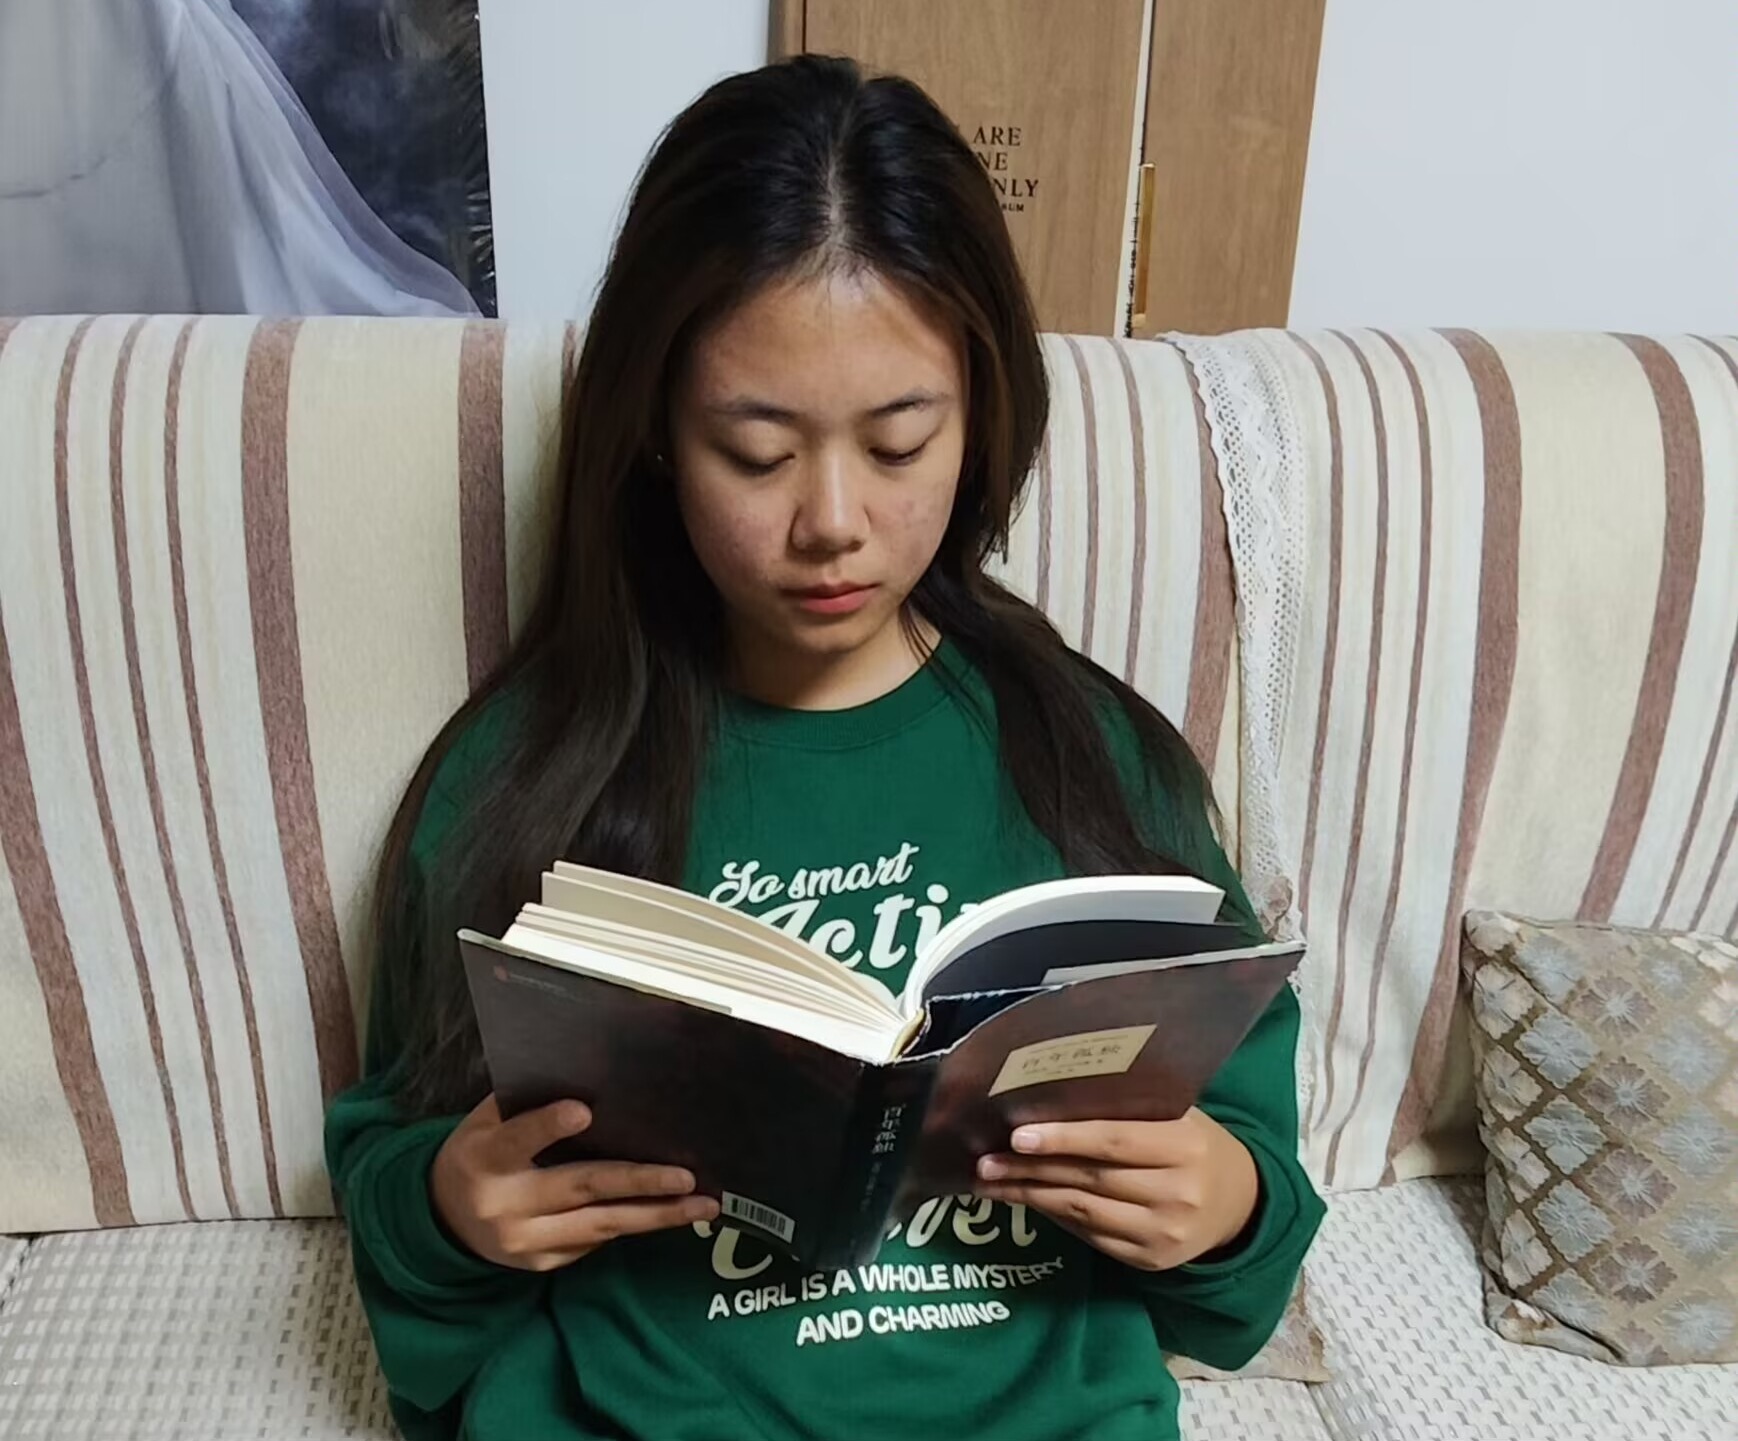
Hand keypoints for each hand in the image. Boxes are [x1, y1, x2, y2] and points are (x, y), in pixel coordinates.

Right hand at [430, 1094, 719, 1271]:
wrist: (442, 1217)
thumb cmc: (478, 1152)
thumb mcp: (486, 1122)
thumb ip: (526, 1104)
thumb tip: (588, 1075)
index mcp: (485, 1159)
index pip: (517, 1139)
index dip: (548, 1126)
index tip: (583, 1111)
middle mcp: (504, 1206)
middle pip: (580, 1188)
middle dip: (639, 1182)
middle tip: (685, 1177)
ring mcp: (524, 1242)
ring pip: (600, 1226)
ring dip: (656, 1216)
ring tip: (702, 1207)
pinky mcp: (541, 1264)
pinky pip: (593, 1241)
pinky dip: (630, 1224)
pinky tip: (667, 1213)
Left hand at [973, 1108, 1258, 1270]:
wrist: (1239, 1203)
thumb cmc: (1194, 1144)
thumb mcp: (1174, 1116)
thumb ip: (1125, 1109)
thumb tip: (1047, 1097)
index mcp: (1185, 1144)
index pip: (1114, 1141)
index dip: (1064, 1138)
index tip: (1017, 1134)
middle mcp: (1177, 1192)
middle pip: (1090, 1179)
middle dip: (1031, 1169)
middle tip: (985, 1160)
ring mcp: (1163, 1233)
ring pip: (1083, 1211)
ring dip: (1030, 1195)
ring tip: (990, 1181)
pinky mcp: (1150, 1261)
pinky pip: (1090, 1236)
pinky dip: (1054, 1216)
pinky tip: (1026, 1200)